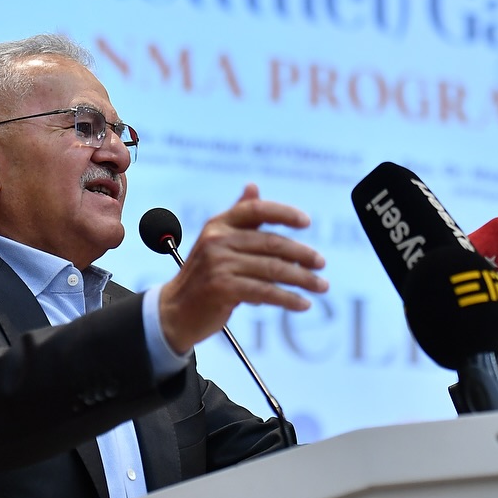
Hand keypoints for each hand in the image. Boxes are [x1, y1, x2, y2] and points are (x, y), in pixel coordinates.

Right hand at [158, 184, 328, 353]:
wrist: (175, 311)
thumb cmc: (204, 275)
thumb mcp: (217, 241)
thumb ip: (239, 216)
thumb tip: (253, 186)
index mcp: (219, 224)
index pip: (256, 210)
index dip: (284, 213)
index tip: (307, 222)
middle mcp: (218, 240)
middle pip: (271, 242)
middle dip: (302, 254)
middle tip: (321, 264)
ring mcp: (219, 264)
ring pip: (272, 269)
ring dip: (302, 279)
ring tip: (321, 286)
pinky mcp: (223, 288)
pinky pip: (265, 292)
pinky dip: (288, 299)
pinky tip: (303, 304)